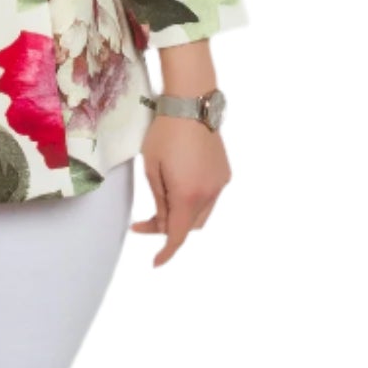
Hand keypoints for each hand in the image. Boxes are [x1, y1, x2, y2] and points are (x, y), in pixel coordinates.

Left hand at [129, 117, 230, 265]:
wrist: (192, 105)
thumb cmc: (164, 134)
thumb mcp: (152, 170)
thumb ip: (159, 201)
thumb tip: (162, 223)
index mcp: (188, 195)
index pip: (177, 235)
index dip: (166, 252)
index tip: (156, 262)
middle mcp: (209, 194)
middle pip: (189, 227)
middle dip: (167, 229)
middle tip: (143, 222)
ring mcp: (220, 184)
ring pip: (201, 214)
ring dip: (182, 216)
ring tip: (162, 202)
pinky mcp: (225, 173)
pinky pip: (210, 198)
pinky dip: (194, 201)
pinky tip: (180, 185)